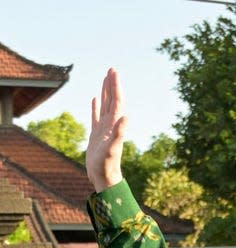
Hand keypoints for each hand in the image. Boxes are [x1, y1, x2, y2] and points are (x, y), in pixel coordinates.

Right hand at [86, 68, 126, 191]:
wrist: (104, 177)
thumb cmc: (107, 165)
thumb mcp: (112, 148)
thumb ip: (119, 133)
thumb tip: (127, 117)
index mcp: (115, 124)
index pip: (116, 101)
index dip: (115, 87)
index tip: (114, 73)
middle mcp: (111, 124)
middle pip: (112, 100)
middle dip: (112, 85)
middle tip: (112, 70)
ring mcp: (104, 128)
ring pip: (105, 106)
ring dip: (105, 92)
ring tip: (105, 79)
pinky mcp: (97, 134)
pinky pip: (96, 116)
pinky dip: (96, 106)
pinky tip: (95, 99)